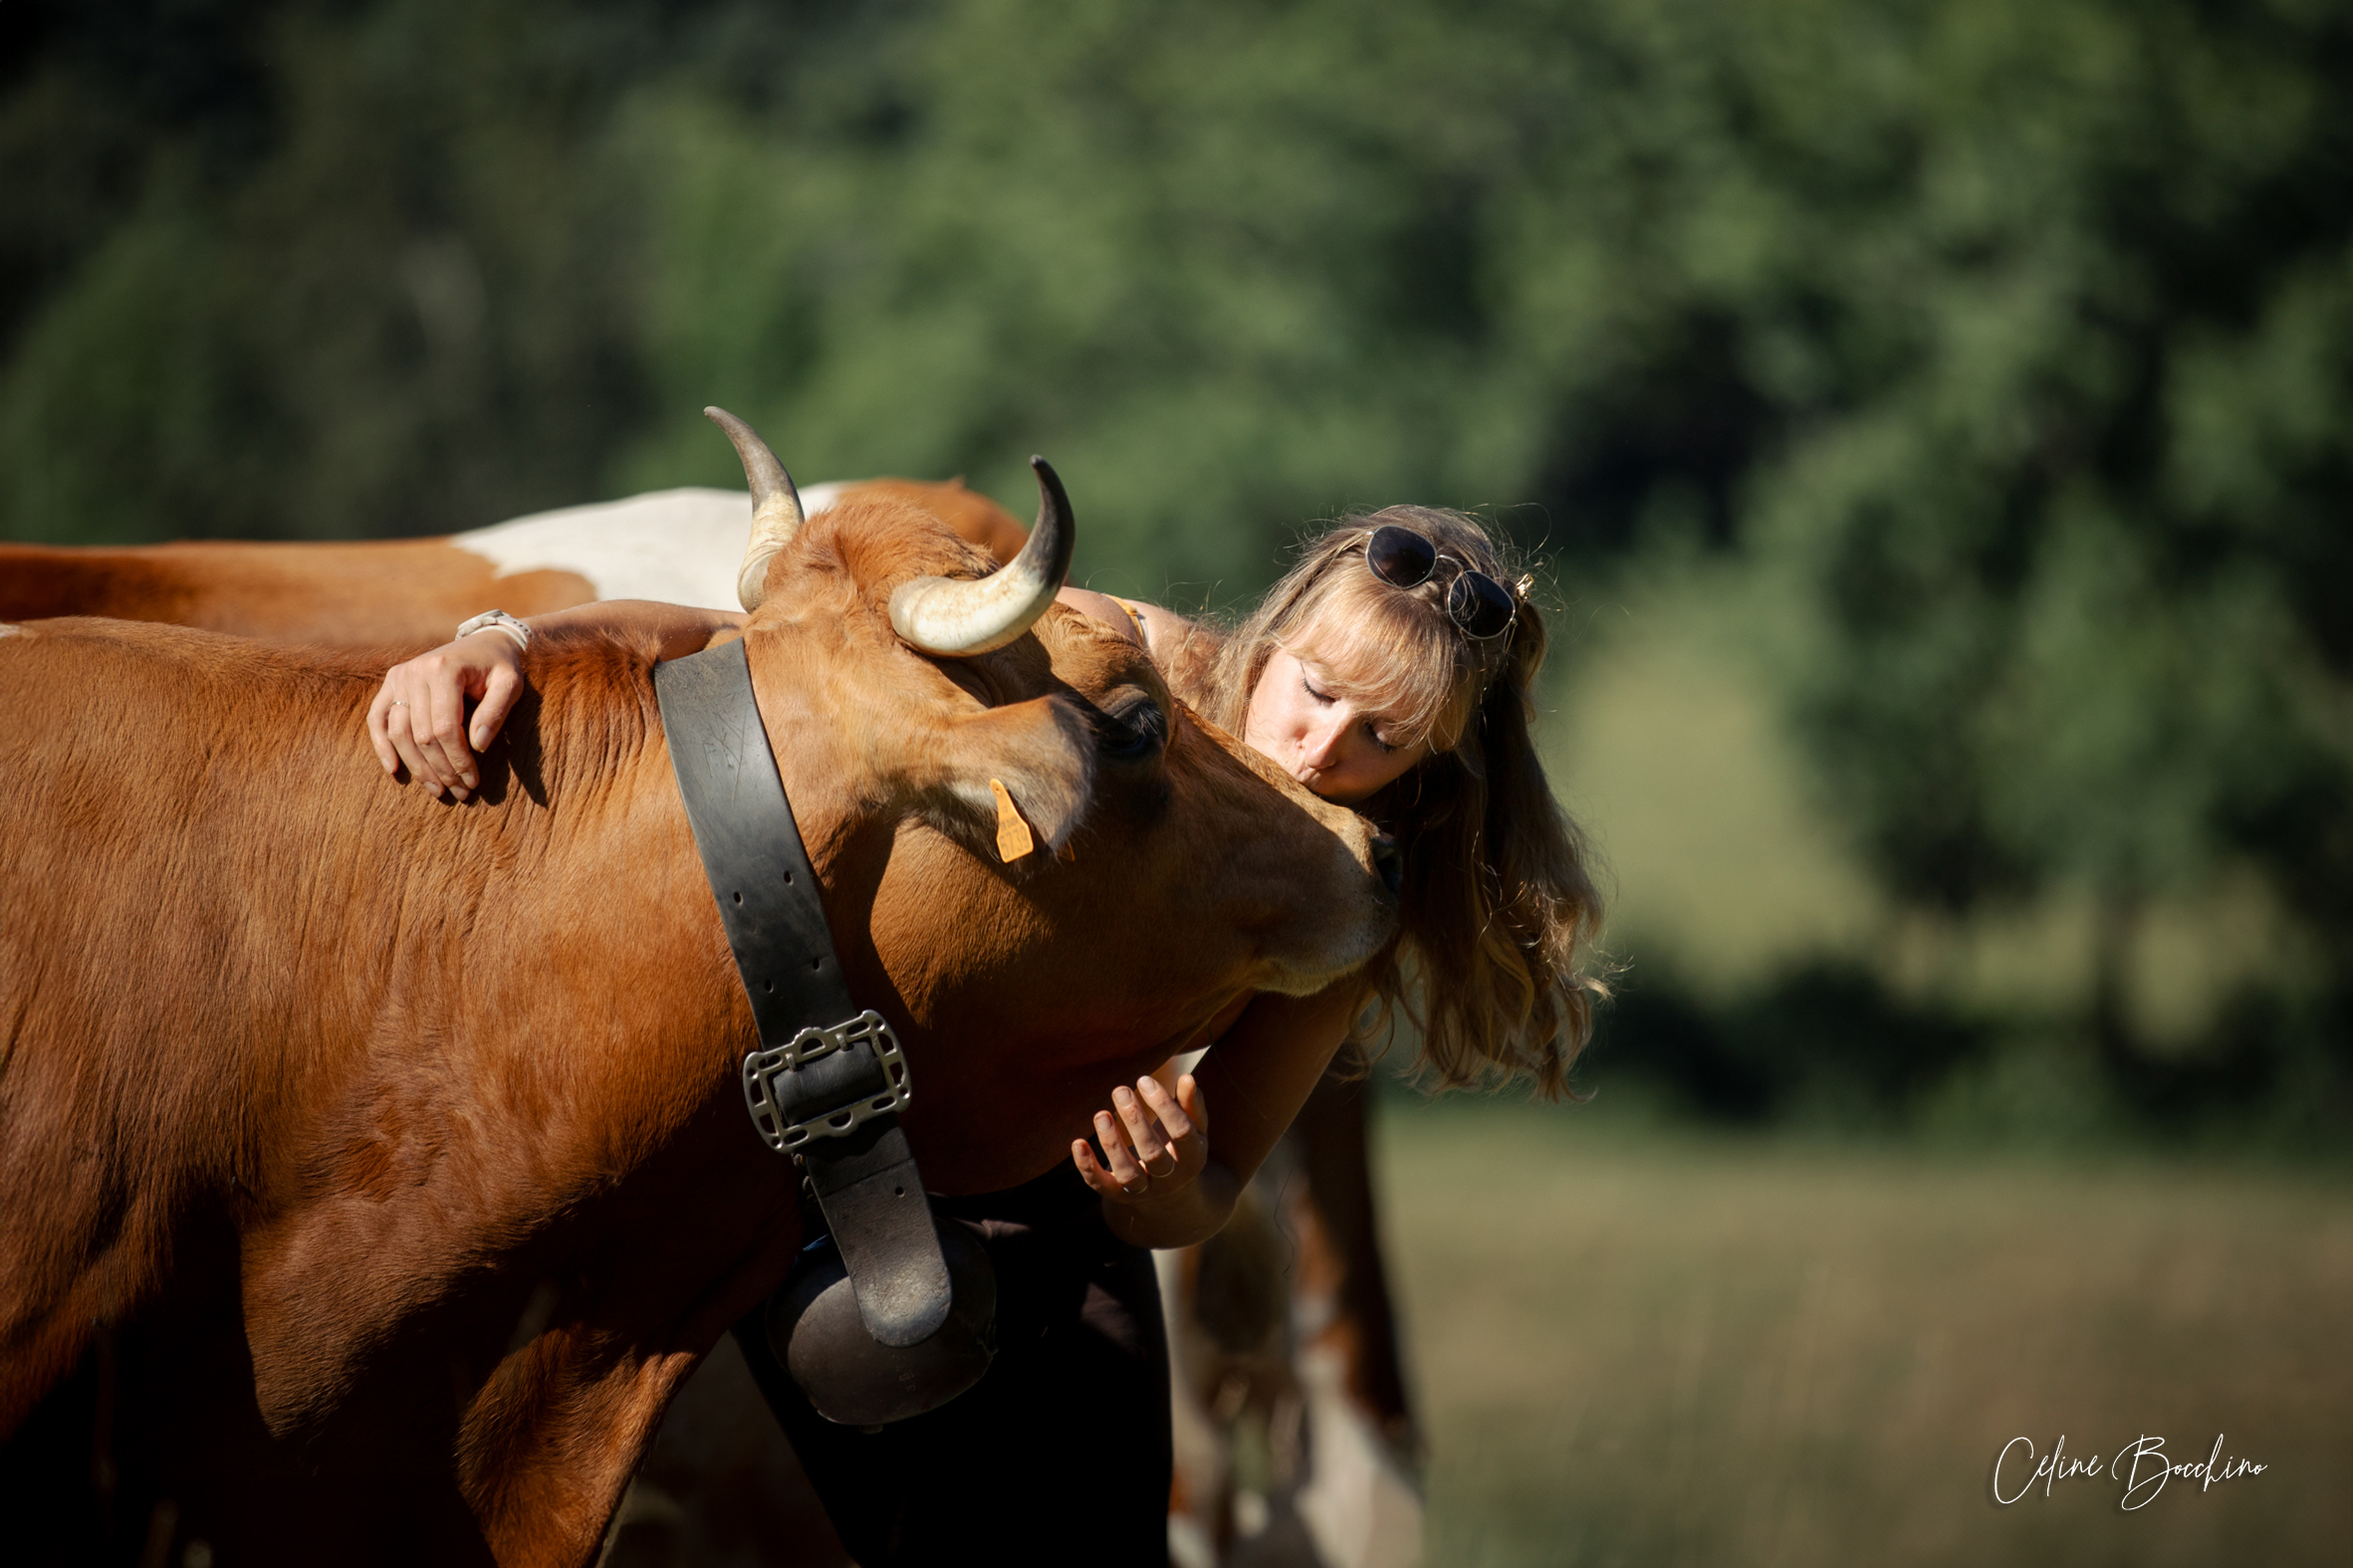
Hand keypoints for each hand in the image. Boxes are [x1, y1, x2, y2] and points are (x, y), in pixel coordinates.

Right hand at [367, 631, 527, 799]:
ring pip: (398, 732)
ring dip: (417, 766)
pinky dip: (382, 745)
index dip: (458, 760)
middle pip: (421, 735)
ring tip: (438, 789)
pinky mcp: (391, 682)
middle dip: (442, 768)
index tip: (473, 781)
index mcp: (444, 669)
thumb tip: (477, 746)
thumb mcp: (510, 684)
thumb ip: (496, 712)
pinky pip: (377, 718)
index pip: (445, 728)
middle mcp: (415, 671)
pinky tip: (394, 770)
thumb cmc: (500, 667)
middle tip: (461, 791)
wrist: (485, 642)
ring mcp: (399, 676)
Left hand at [1071, 1073, 1207, 1208]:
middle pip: (1153, 1153)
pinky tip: (1078, 1143)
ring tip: (1101, 1115)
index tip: (1144, 1079)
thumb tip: (1186, 1078)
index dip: (1163, 1105)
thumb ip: (1190, 1103)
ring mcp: (1144, 1190)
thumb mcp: (1193, 1127)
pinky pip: (1102, 1185)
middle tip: (1120, 1091)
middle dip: (1135, 1121)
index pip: (1181, 1132)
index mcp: (1193, 1158)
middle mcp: (1170, 1179)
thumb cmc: (1179, 1146)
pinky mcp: (1119, 1195)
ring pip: (1128, 1173)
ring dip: (1112, 1144)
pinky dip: (1088, 1167)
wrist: (1167, 1193)